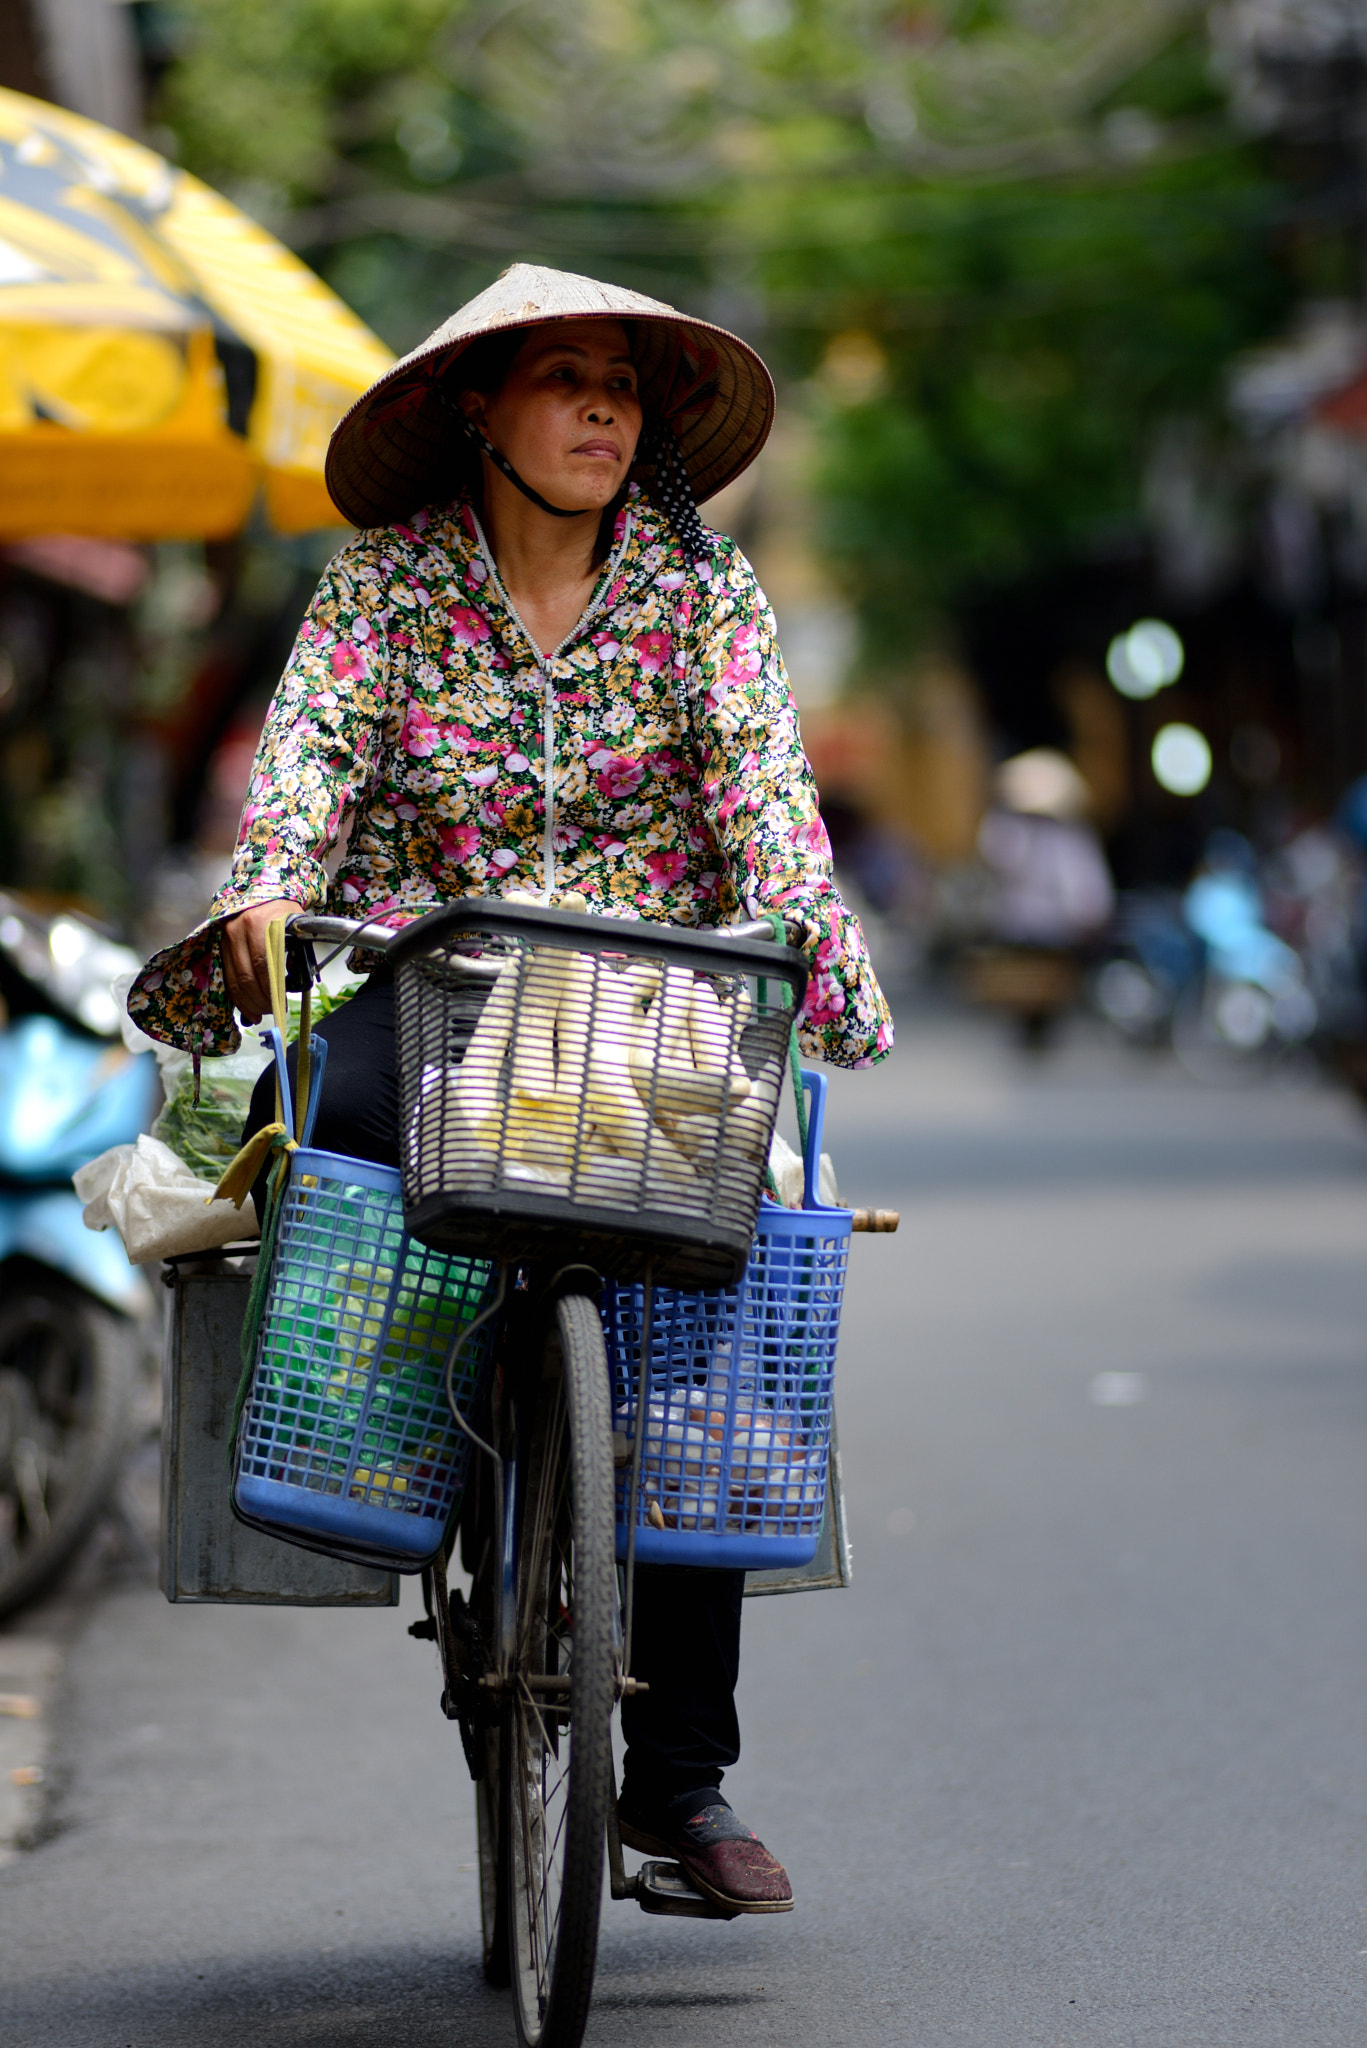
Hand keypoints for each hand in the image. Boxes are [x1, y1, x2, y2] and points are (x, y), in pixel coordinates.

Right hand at [220, 899, 304, 1023]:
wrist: (260, 891)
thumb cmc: (282, 911)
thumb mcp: (295, 925)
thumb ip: (296, 950)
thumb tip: (294, 984)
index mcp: (260, 923)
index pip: (264, 963)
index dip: (272, 988)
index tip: (282, 1003)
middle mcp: (238, 930)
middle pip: (247, 976)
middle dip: (261, 1000)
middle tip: (273, 1011)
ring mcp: (226, 938)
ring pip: (234, 980)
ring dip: (248, 1002)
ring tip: (261, 1013)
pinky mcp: (220, 946)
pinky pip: (227, 977)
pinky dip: (237, 997)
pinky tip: (247, 1008)